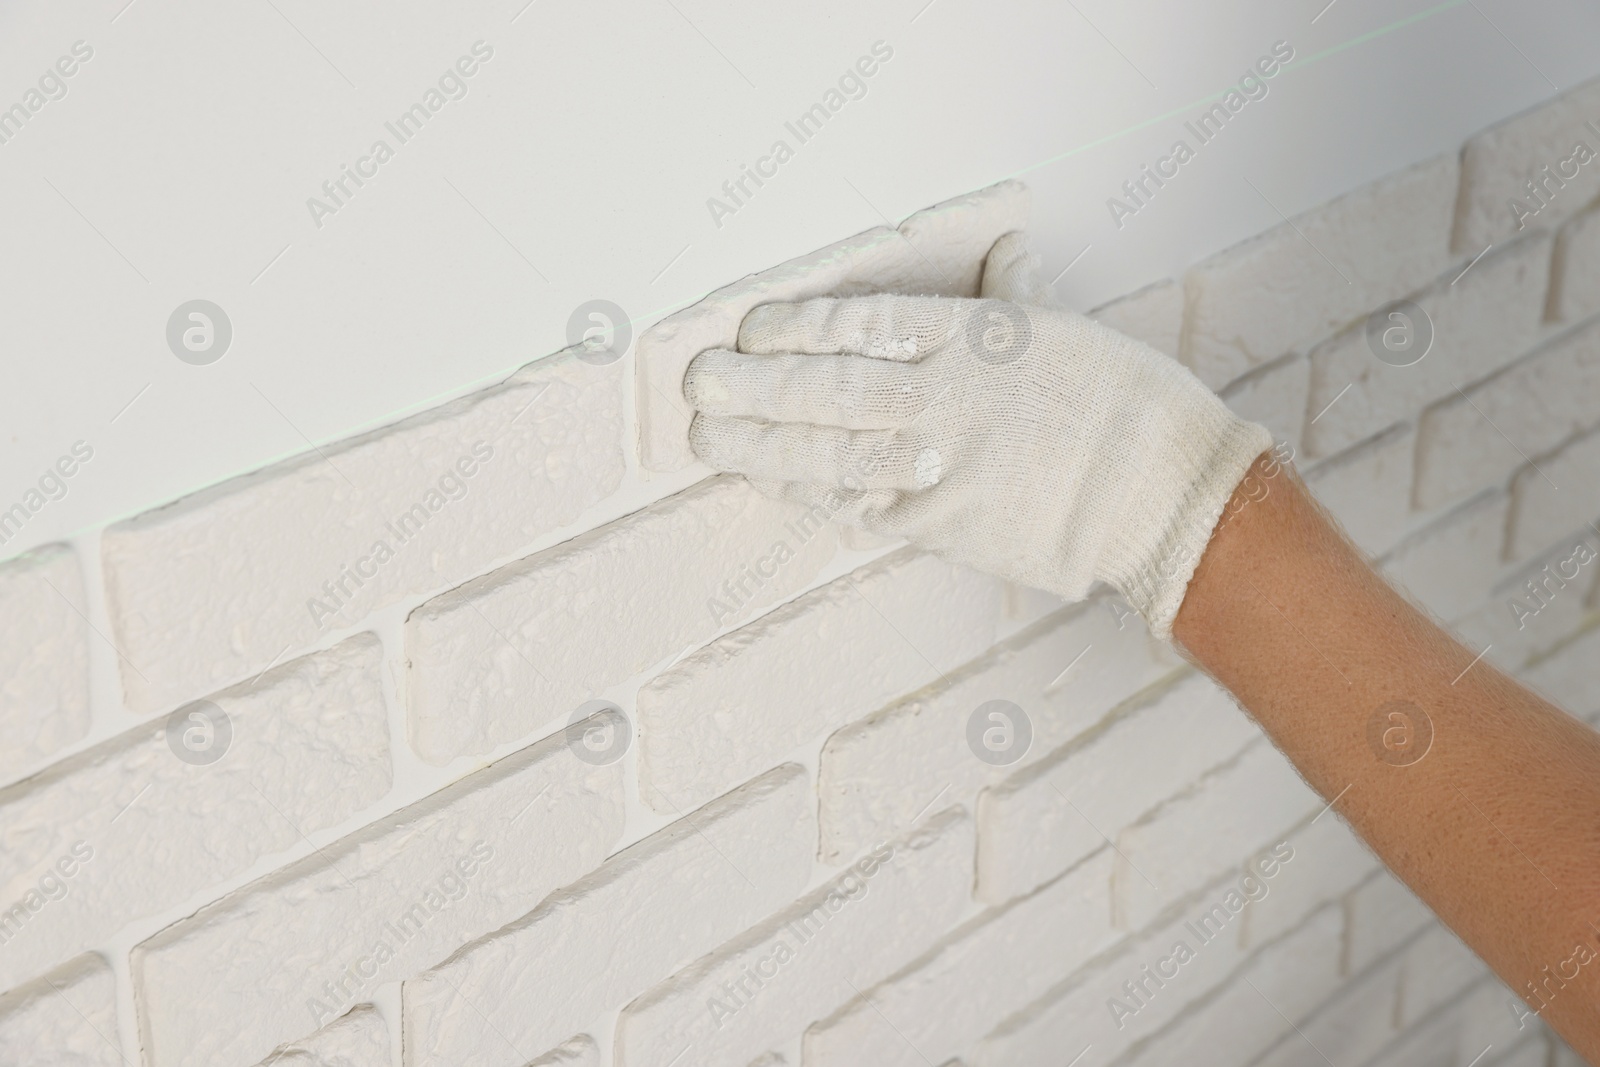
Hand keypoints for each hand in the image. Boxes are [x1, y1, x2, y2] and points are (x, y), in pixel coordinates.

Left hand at [683, 234, 1271, 636]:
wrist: (1163, 492)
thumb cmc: (1124, 404)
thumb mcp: (1068, 330)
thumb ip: (1016, 297)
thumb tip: (1007, 251)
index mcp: (973, 339)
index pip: (865, 324)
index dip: (799, 327)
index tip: (750, 327)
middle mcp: (944, 396)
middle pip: (830, 388)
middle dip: (755, 388)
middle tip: (699, 383)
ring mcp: (939, 463)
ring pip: (830, 452)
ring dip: (761, 446)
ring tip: (707, 438)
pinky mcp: (942, 523)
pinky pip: (860, 506)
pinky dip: (808, 496)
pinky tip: (767, 485)